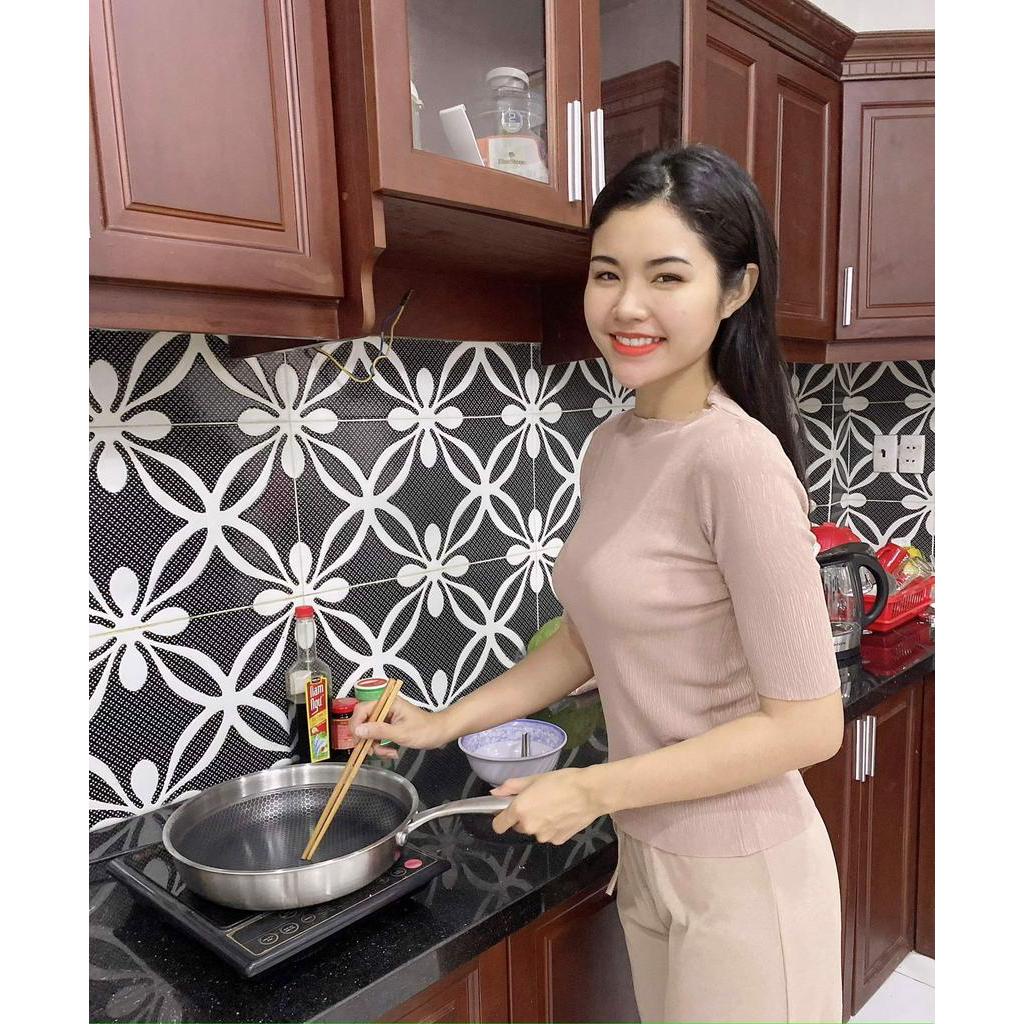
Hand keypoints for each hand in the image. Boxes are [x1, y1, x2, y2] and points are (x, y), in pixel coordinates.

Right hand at [350, 695, 449, 758]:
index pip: (363, 709)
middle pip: (363, 721)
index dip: (356, 724)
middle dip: (367, 738)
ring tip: (388, 752)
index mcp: (389, 702)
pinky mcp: (388, 725)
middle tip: (371, 749)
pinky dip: (380, 746)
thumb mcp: (401, 733)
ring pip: (369, 731)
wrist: (438, 733)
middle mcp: (385, 707)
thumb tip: (359, 730)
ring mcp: (386, 716)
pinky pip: (377, 736)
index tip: (357, 738)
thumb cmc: (425, 730)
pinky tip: (391, 751)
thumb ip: (379, 731)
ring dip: (375, 745)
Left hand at [490, 768, 604, 844]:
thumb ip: (512, 787)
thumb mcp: (534, 778)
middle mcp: (529, 827)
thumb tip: (494, 792)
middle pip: (518, 827)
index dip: (501, 818)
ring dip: (539, 823)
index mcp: (520, 810)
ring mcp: (544, 836)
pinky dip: (552, 827)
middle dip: (524, 817)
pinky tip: (563, 815)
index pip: (498, 825)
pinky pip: (549, 835)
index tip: (507, 811)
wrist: (591, 792)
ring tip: (554, 807)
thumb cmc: (562, 781)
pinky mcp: (558, 841)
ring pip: (535, 831)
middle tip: (538, 801)